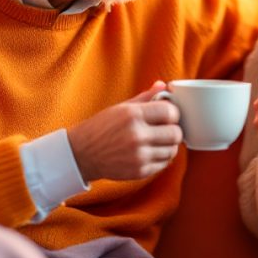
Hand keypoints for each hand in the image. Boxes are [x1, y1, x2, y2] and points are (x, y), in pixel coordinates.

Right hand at [66, 81, 183, 181]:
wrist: (81, 154)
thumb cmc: (101, 128)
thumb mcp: (121, 108)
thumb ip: (145, 97)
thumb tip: (164, 85)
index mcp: (132, 115)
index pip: (171, 112)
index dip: (172, 113)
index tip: (167, 115)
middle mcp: (137, 136)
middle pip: (176, 133)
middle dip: (173, 130)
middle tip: (165, 129)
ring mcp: (139, 156)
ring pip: (173, 150)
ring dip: (168, 145)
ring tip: (157, 141)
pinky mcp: (140, 171)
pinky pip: (164, 164)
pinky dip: (161, 158)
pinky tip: (150, 152)